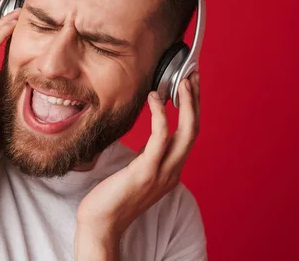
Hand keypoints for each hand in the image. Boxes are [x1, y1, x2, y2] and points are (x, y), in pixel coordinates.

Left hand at [76, 72, 200, 250]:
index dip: (193, 109)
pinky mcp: (146, 171)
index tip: (190, 86)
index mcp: (171, 171)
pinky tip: (155, 98)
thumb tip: (153, 136)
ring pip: (187, 133)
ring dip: (188, 104)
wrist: (101, 223)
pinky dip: (161, 115)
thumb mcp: (137, 172)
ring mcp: (162, 173)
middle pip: (195, 130)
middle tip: (193, 75)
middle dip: (196, 101)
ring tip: (182, 81)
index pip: (189, 135)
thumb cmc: (112, 197)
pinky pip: (161, 138)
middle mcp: (173, 171)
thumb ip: (149, 156)